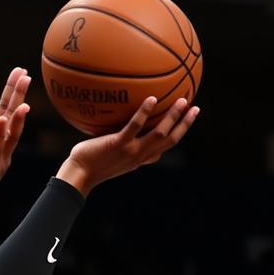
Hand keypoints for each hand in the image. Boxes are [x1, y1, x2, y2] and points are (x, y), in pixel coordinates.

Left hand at [56, 97, 199, 195]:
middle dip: (185, 125)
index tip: (187, 121)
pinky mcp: (119, 146)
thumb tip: (115, 123)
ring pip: (159, 134)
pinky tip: (151, 99)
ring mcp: (131, 151)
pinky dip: (144, 113)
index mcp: (139, 159)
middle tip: (196, 108)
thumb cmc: (89, 164)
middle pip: (170, 140)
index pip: (163, 147)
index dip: (178, 134)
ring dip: (174, 118)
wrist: (78, 175)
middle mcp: (139, 156)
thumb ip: (117, 141)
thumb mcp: (109, 154)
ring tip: (183, 101)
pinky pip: (135, 127)